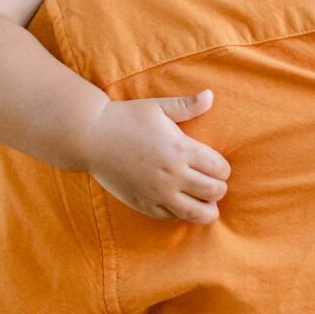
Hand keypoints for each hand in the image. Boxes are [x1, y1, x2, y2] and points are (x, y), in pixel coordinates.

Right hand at [85, 93, 228, 222]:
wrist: (91, 138)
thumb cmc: (126, 118)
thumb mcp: (158, 107)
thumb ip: (187, 105)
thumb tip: (210, 96)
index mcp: (180, 149)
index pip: (220, 169)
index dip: (224, 169)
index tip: (218, 166)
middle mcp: (172, 174)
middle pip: (214, 191)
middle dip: (219, 188)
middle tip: (214, 183)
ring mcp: (158, 192)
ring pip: (197, 212)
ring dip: (207, 209)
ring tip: (207, 202)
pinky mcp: (144, 204)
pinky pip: (173, 217)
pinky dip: (183, 213)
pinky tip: (182, 203)